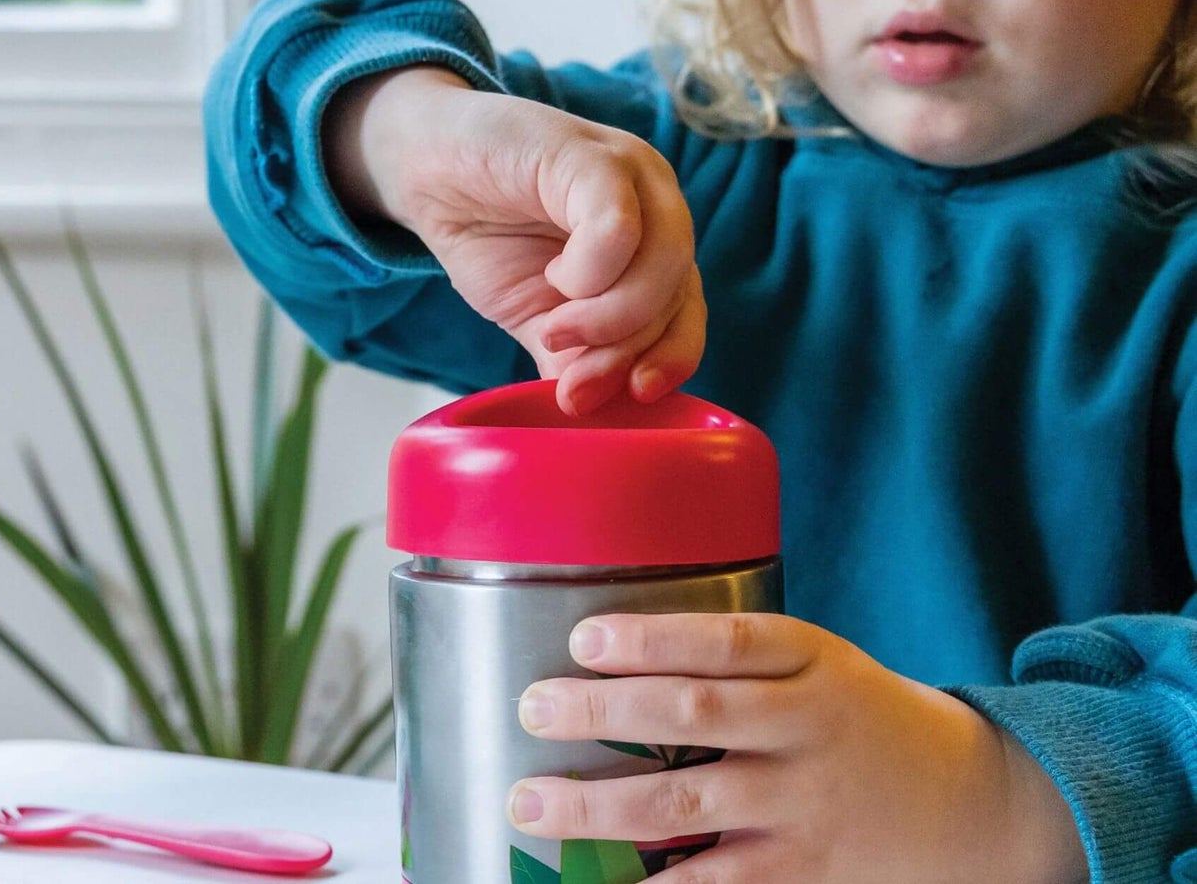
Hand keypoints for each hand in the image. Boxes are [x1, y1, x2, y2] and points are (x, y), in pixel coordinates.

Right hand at [324, 67, 704, 413]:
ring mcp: (630, 172)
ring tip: (554, 327)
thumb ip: (574, 358)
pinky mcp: (590, 154)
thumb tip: (599, 412)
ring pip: (664, 262)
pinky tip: (554, 277)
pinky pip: (619, 227)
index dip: (667, 363)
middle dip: (627, 350)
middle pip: (679, 294)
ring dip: (608, 317)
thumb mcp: (535, 313)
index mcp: (652, 243)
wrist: (423, 165)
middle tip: (573, 377)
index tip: (628, 397)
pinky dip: (590, 272)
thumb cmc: (486, 232)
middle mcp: (657, 202)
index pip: (687, 315)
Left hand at [507, 612, 1087, 883]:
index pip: (723, 639)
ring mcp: (802, 807)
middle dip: (604, 711)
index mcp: (808, 659)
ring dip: (600, 808)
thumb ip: (736, 656)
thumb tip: (614, 650)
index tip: (583, 639)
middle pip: (694, 713)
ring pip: (688, 806)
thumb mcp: (818, 660)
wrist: (967, 803)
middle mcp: (804, 728)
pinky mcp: (802, 875)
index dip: (651, 637)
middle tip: (533, 707)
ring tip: (530, 803)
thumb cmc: (859, 714)